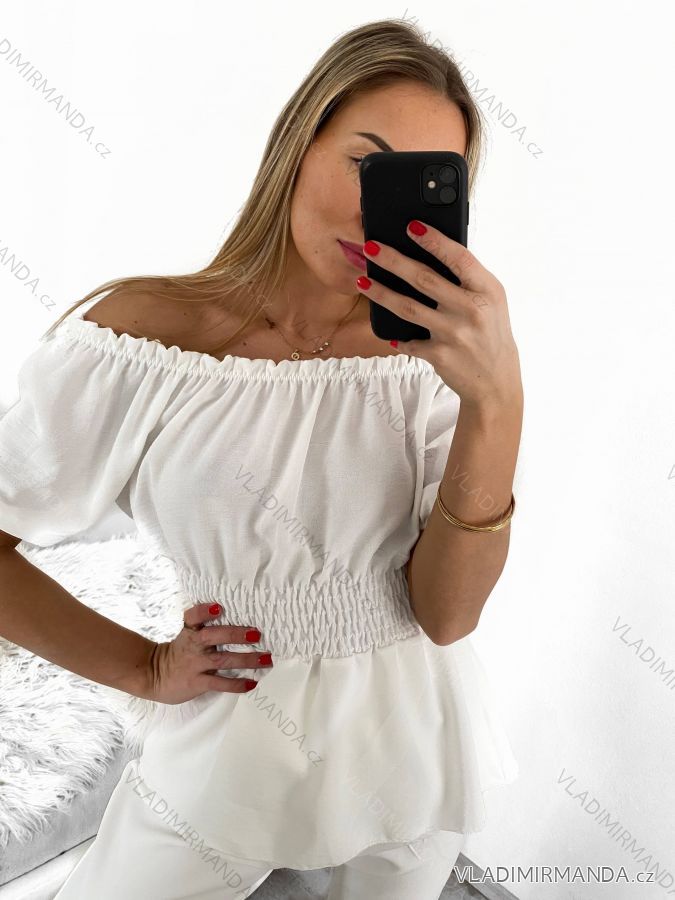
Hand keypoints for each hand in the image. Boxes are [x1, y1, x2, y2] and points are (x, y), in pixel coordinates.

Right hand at [142, 602, 272, 703]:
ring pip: (222, 660)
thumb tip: (238, 620)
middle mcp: (193, 645)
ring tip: (266, 659)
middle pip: (213, 636)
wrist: (154, 675)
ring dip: (246, 659)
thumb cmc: (179, 652)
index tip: (218, 608)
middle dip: (236, 634)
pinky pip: (219, 683)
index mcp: (189, 630)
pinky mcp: (197, 682)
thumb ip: (205, 626)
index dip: (204, 611)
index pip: (193, 616)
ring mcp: (195, 664)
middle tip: (256, 634)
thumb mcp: (186, 634)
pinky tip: (251, 683)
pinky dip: (236, 684)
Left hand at [357, 220, 522, 408]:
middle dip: (393, 260)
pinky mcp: (439, 355)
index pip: (459, 258)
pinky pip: (409, 341)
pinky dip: (397, 337)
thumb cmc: (490, 332)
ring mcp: (454, 334)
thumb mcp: (490, 301)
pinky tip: (386, 333)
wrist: (496, 380)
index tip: (412, 226)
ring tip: (362, 282)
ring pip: (408, 308)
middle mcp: (471, 310)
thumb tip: (431, 252)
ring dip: (381, 293)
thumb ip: (468, 280)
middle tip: (371, 248)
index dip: (434, 240)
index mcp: (487, 291)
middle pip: (424, 279)